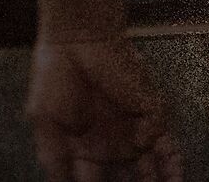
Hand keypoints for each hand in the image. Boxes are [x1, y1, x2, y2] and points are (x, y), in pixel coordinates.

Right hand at [25, 33, 181, 181]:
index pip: (94, 180)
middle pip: (125, 178)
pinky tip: (156, 160)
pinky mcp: (149, 112)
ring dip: (157, 179)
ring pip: (151, 166)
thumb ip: (54, 159)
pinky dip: (163, 156)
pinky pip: (162, 141)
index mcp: (85, 145)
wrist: (75, 39)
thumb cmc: (55, 75)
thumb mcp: (45, 122)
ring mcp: (132, 128)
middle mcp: (111, 141)